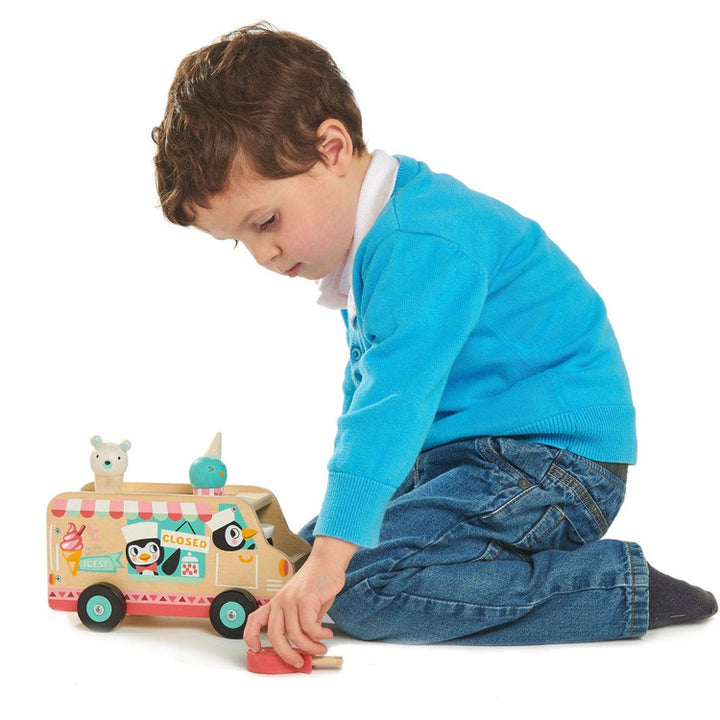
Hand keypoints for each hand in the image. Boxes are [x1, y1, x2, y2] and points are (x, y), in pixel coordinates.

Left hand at [243, 536, 357, 667]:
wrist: (327, 562)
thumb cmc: (316, 582)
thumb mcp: (303, 604)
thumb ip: (300, 623)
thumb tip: (305, 643)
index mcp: (276, 602)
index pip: (254, 620)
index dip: (250, 637)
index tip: (256, 649)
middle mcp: (281, 602)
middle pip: (275, 636)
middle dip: (287, 654)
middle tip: (299, 661)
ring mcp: (292, 600)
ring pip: (295, 635)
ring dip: (310, 647)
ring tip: (320, 647)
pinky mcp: (306, 599)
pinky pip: (310, 627)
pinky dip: (319, 636)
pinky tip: (325, 634)